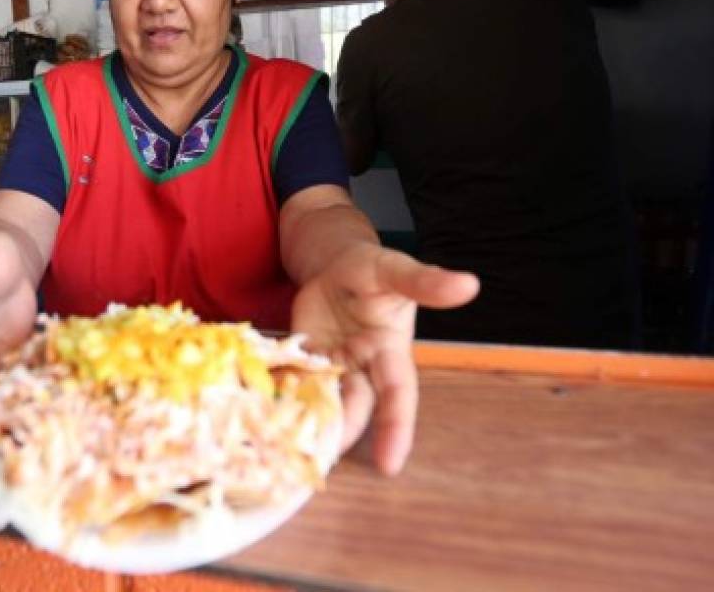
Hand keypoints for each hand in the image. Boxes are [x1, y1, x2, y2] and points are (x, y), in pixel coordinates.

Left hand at [291, 243, 477, 475]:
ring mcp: (331, 366)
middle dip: (339, 433)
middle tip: (318, 460)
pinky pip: (293, 382)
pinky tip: (260, 412)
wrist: (336, 263)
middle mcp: (362, 367)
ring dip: (307, 421)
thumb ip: (425, 282)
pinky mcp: (304, 359)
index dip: (395, 429)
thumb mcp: (396, 270)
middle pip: (353, 407)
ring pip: (321, 400)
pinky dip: (279, 396)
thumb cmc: (374, 269)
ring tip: (284, 446)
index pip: (397, 396)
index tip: (390, 466)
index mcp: (390, 352)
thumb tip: (469, 284)